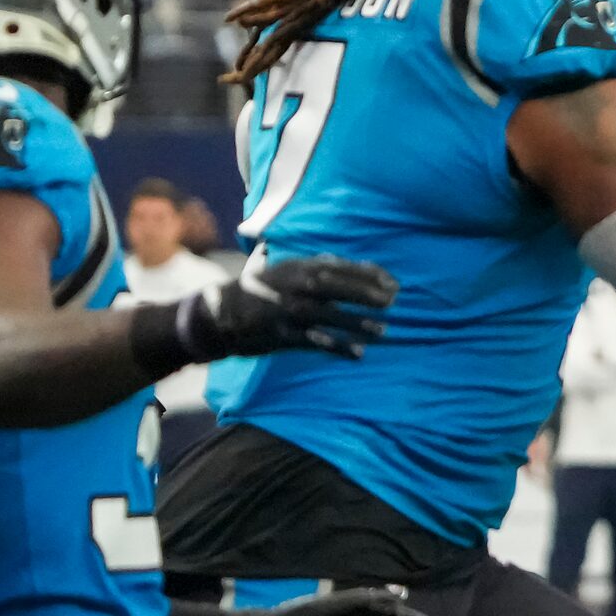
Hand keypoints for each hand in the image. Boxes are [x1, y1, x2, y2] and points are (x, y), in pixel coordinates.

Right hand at [179, 253, 398, 360]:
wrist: (222, 313)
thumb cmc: (259, 288)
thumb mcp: (285, 268)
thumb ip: (313, 265)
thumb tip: (343, 261)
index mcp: (298, 266)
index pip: (341, 267)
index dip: (369, 275)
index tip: (393, 283)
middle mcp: (295, 286)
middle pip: (338, 288)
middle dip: (368, 295)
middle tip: (393, 303)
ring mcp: (288, 310)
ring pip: (330, 315)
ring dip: (358, 323)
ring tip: (383, 330)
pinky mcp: (283, 334)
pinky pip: (316, 341)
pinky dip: (338, 347)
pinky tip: (359, 354)